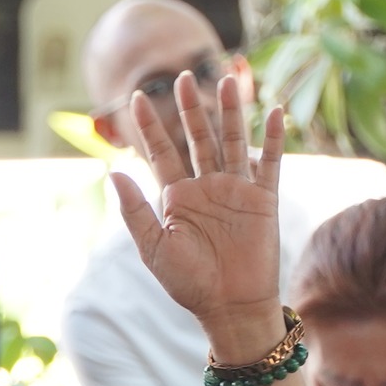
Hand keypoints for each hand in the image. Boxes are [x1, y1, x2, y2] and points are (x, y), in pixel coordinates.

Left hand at [113, 74, 285, 351]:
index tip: (135, 99)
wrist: (230, 307)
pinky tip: (274, 111)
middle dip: (190, 109)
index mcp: (177, 197)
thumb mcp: (154, 247)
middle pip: (198, 138)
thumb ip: (135, 210)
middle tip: (182, 77)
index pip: (160, 153)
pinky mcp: (263, 200)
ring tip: (226, 77)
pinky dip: (273, 138)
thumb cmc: (189, 283)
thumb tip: (112, 172)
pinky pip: (270, 163)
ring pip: (232, 141)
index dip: (149, 127)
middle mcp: (206, 187)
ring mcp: (236, 190)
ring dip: (231, 111)